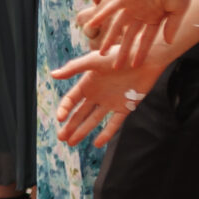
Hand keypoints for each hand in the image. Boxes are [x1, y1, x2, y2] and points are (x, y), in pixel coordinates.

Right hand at [49, 47, 163, 147]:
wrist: (145, 57)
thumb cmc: (118, 55)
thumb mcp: (94, 60)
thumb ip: (74, 68)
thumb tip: (53, 75)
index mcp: (88, 83)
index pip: (71, 100)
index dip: (64, 109)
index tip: (60, 119)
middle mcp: (97, 95)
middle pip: (80, 114)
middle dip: (70, 126)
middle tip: (61, 138)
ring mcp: (111, 102)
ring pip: (94, 121)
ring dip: (82, 132)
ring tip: (71, 143)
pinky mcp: (125, 107)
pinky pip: (114, 123)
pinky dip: (106, 134)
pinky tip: (97, 143)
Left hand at [82, 0, 192, 67]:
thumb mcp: (178, 11)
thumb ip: (171, 27)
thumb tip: (168, 43)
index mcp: (156, 17)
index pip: (146, 39)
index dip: (141, 52)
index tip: (136, 65)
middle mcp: (143, 13)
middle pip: (130, 37)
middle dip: (124, 52)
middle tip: (116, 66)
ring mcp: (133, 6)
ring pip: (118, 26)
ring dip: (109, 39)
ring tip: (101, 53)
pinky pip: (110, 8)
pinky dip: (101, 16)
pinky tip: (91, 24)